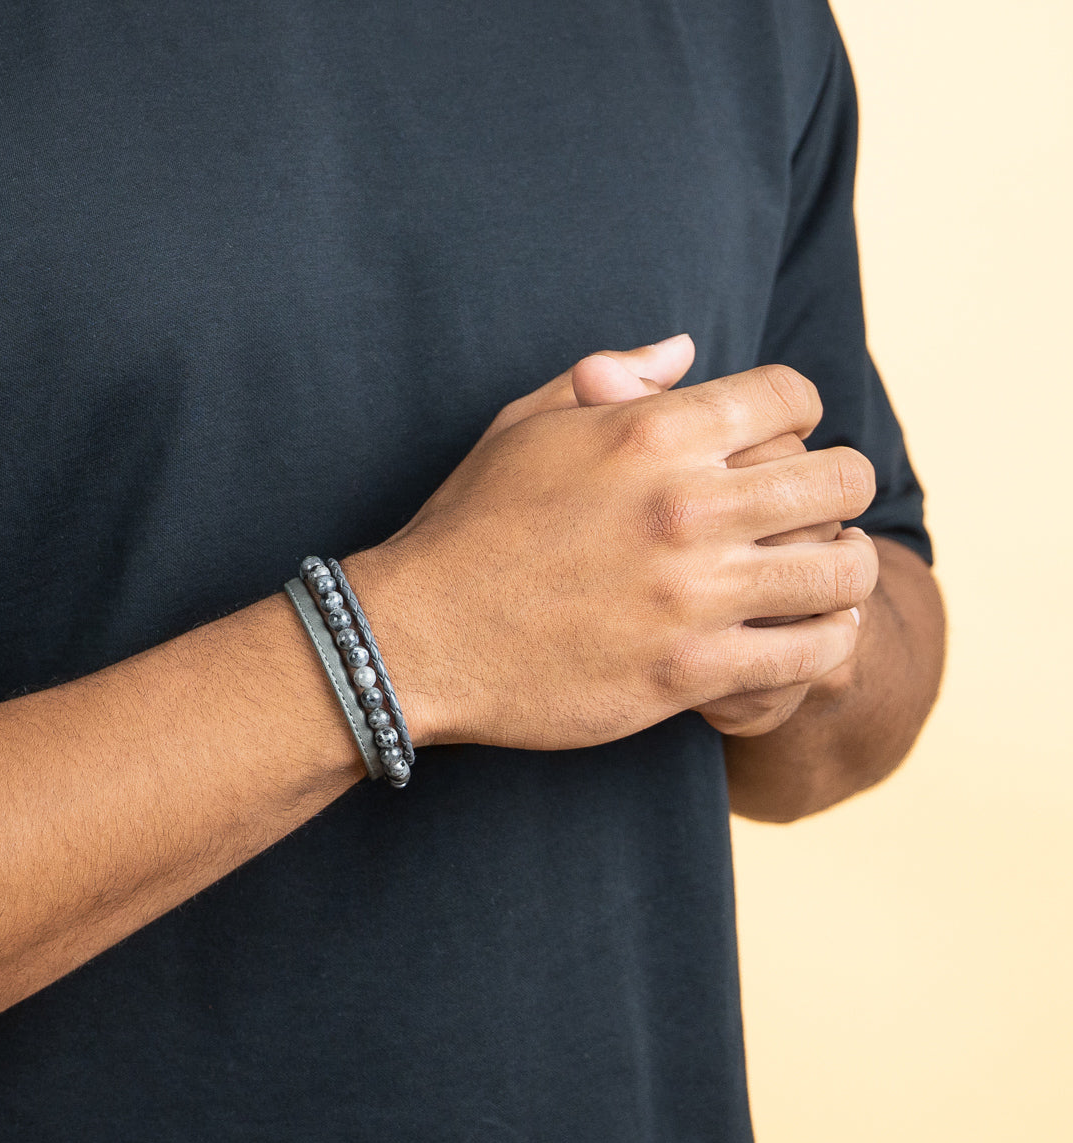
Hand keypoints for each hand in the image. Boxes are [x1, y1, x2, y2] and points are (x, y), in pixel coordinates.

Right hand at [349, 343, 877, 751]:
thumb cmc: (470, 527)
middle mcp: (686, 506)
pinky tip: (808, 633)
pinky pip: (812, 653)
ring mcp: (694, 595)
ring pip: (844, 568)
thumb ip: (613, 380)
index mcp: (651, 433)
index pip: (792, 396)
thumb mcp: (525, 425)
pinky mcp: (691, 672)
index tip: (785, 440)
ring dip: (846, 568)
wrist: (419, 637)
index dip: (801, 414)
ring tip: (828, 574)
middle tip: (820, 511)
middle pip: (840, 478)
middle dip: (842, 489)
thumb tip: (685, 348)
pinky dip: (825, 641)